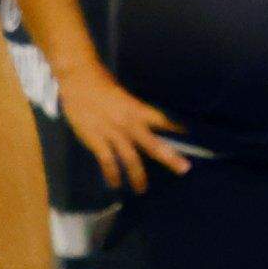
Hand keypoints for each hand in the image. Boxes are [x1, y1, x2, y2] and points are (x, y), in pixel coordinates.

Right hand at [56, 60, 188, 192]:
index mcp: (135, 108)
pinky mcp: (96, 139)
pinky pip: (107, 161)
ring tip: (142, 189)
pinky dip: (112, 174)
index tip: (189, 138)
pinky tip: (115, 184)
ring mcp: (112, 132)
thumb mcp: (123, 95)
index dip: (175, 129)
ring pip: (130, 158)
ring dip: (138, 176)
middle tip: (183, 169)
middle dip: (169, 157)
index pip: (161, 120)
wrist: (78, 79)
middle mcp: (128, 122)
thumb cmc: (101, 84)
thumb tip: (146, 125)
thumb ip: (133, 111)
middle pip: (152, 143)